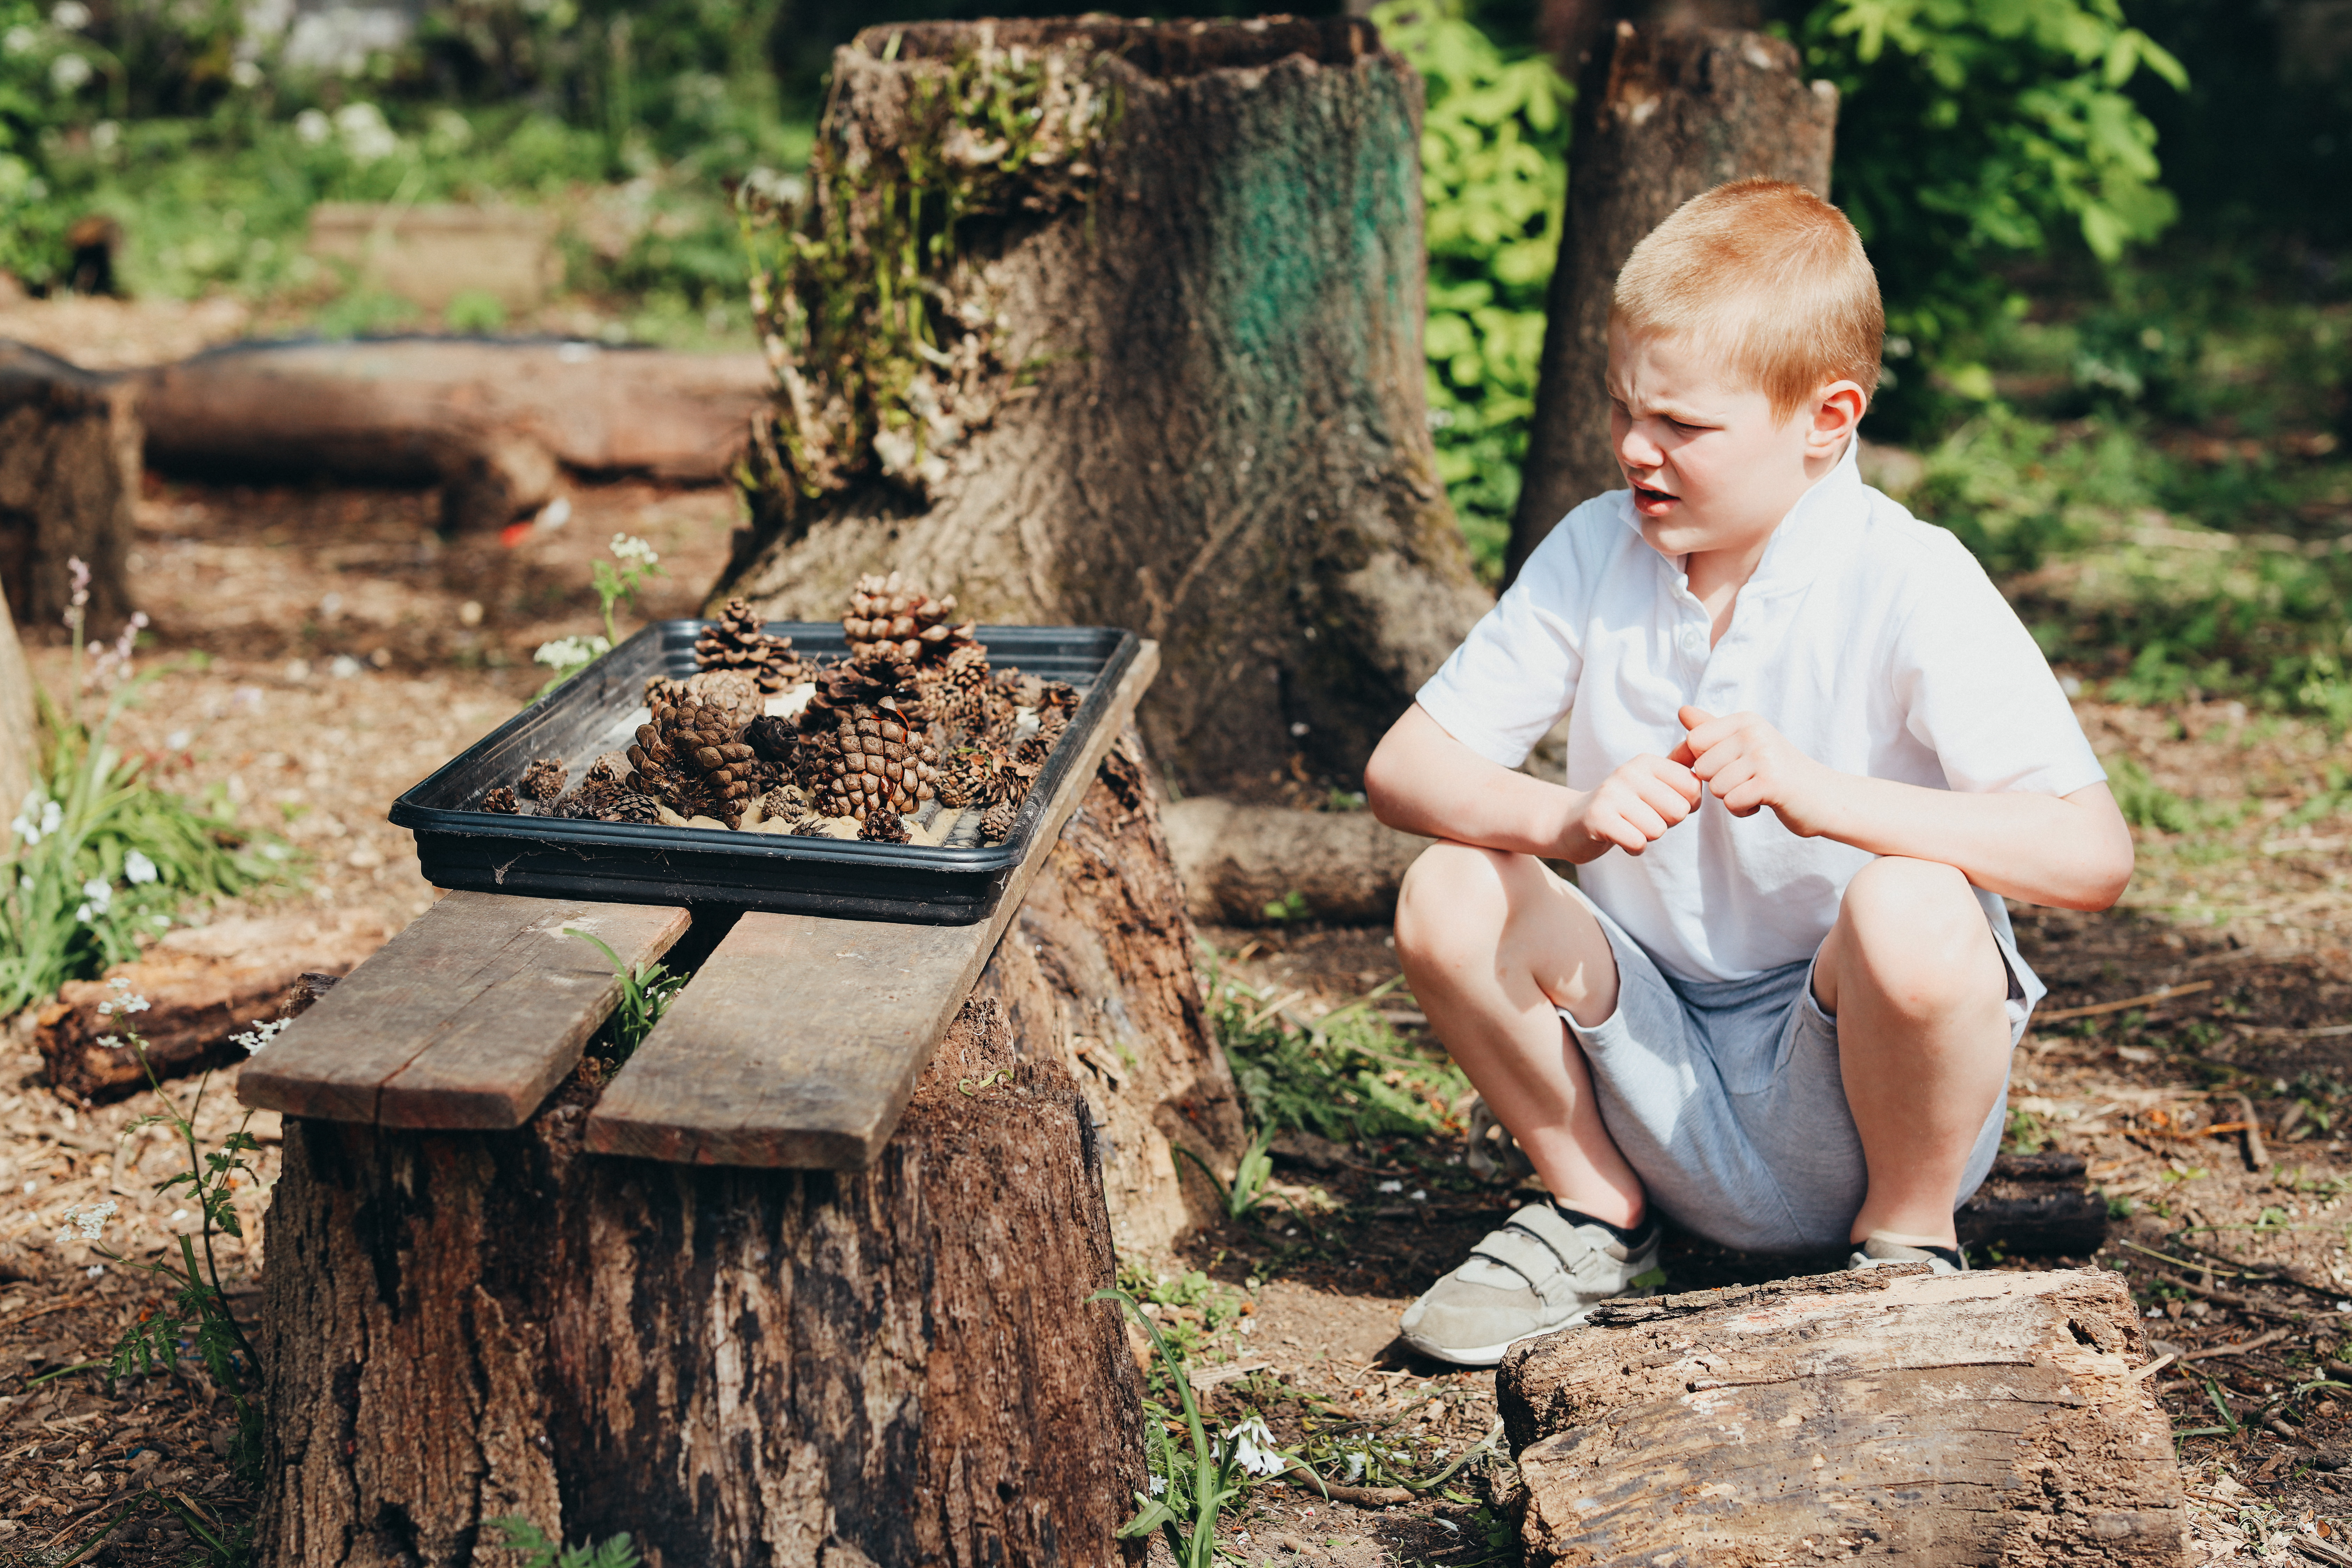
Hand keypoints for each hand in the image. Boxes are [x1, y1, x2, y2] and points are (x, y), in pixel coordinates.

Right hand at [1559, 754, 1701, 861]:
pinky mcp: (1598, 818)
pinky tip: (1620, 838)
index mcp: (1647, 761)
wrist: (1573, 823)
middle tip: (1642, 817)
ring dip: (1647, 836)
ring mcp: (1611, 794)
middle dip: (1666, 823)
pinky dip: (1633, 848)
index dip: (1685, 805)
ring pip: (1658, 829)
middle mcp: (1629, 771)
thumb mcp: (1651, 781)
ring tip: (1629, 826)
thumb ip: (1680, 765)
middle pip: (1679, 811)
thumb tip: (1705, 745)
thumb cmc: (1624, 805)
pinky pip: (1637, 843)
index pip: (1693, 789)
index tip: (1661, 804)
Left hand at [1670, 706, 1838, 834]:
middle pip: (1702, 767)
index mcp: (1745, 720)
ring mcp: (1764, 756)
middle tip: (1748, 780)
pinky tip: (1762, 802)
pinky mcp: (1771, 783)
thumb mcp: (1746, 744)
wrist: (1824, 797)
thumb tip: (1681, 711)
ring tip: (1757, 790)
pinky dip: (1743, 810)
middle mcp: (1754, 733)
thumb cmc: (1779, 772)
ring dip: (1733, 797)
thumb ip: (1712, 729)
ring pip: (1716, 787)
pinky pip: (1731, 803)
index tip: (1728, 766)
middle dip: (1719, 782)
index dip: (1702, 761)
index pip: (1694, 740)